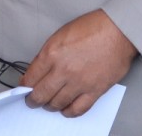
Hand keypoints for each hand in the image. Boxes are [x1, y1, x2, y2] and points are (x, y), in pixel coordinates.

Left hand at [21, 9, 137, 116]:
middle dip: (33, 100)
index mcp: (51, 54)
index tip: (24, 88)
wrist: (117, 31)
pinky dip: (69, 112)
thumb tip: (38, 71)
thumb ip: (48, 54)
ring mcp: (79, 82)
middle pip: (41, 94)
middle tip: (32, 101)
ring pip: (58, 104)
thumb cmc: (90, 28)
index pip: (31, 77)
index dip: (24, 86)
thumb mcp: (59, 35)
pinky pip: (79, 109)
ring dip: (50, 106)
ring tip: (48, 105)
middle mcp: (63, 70)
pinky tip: (66, 110)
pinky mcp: (95, 90)